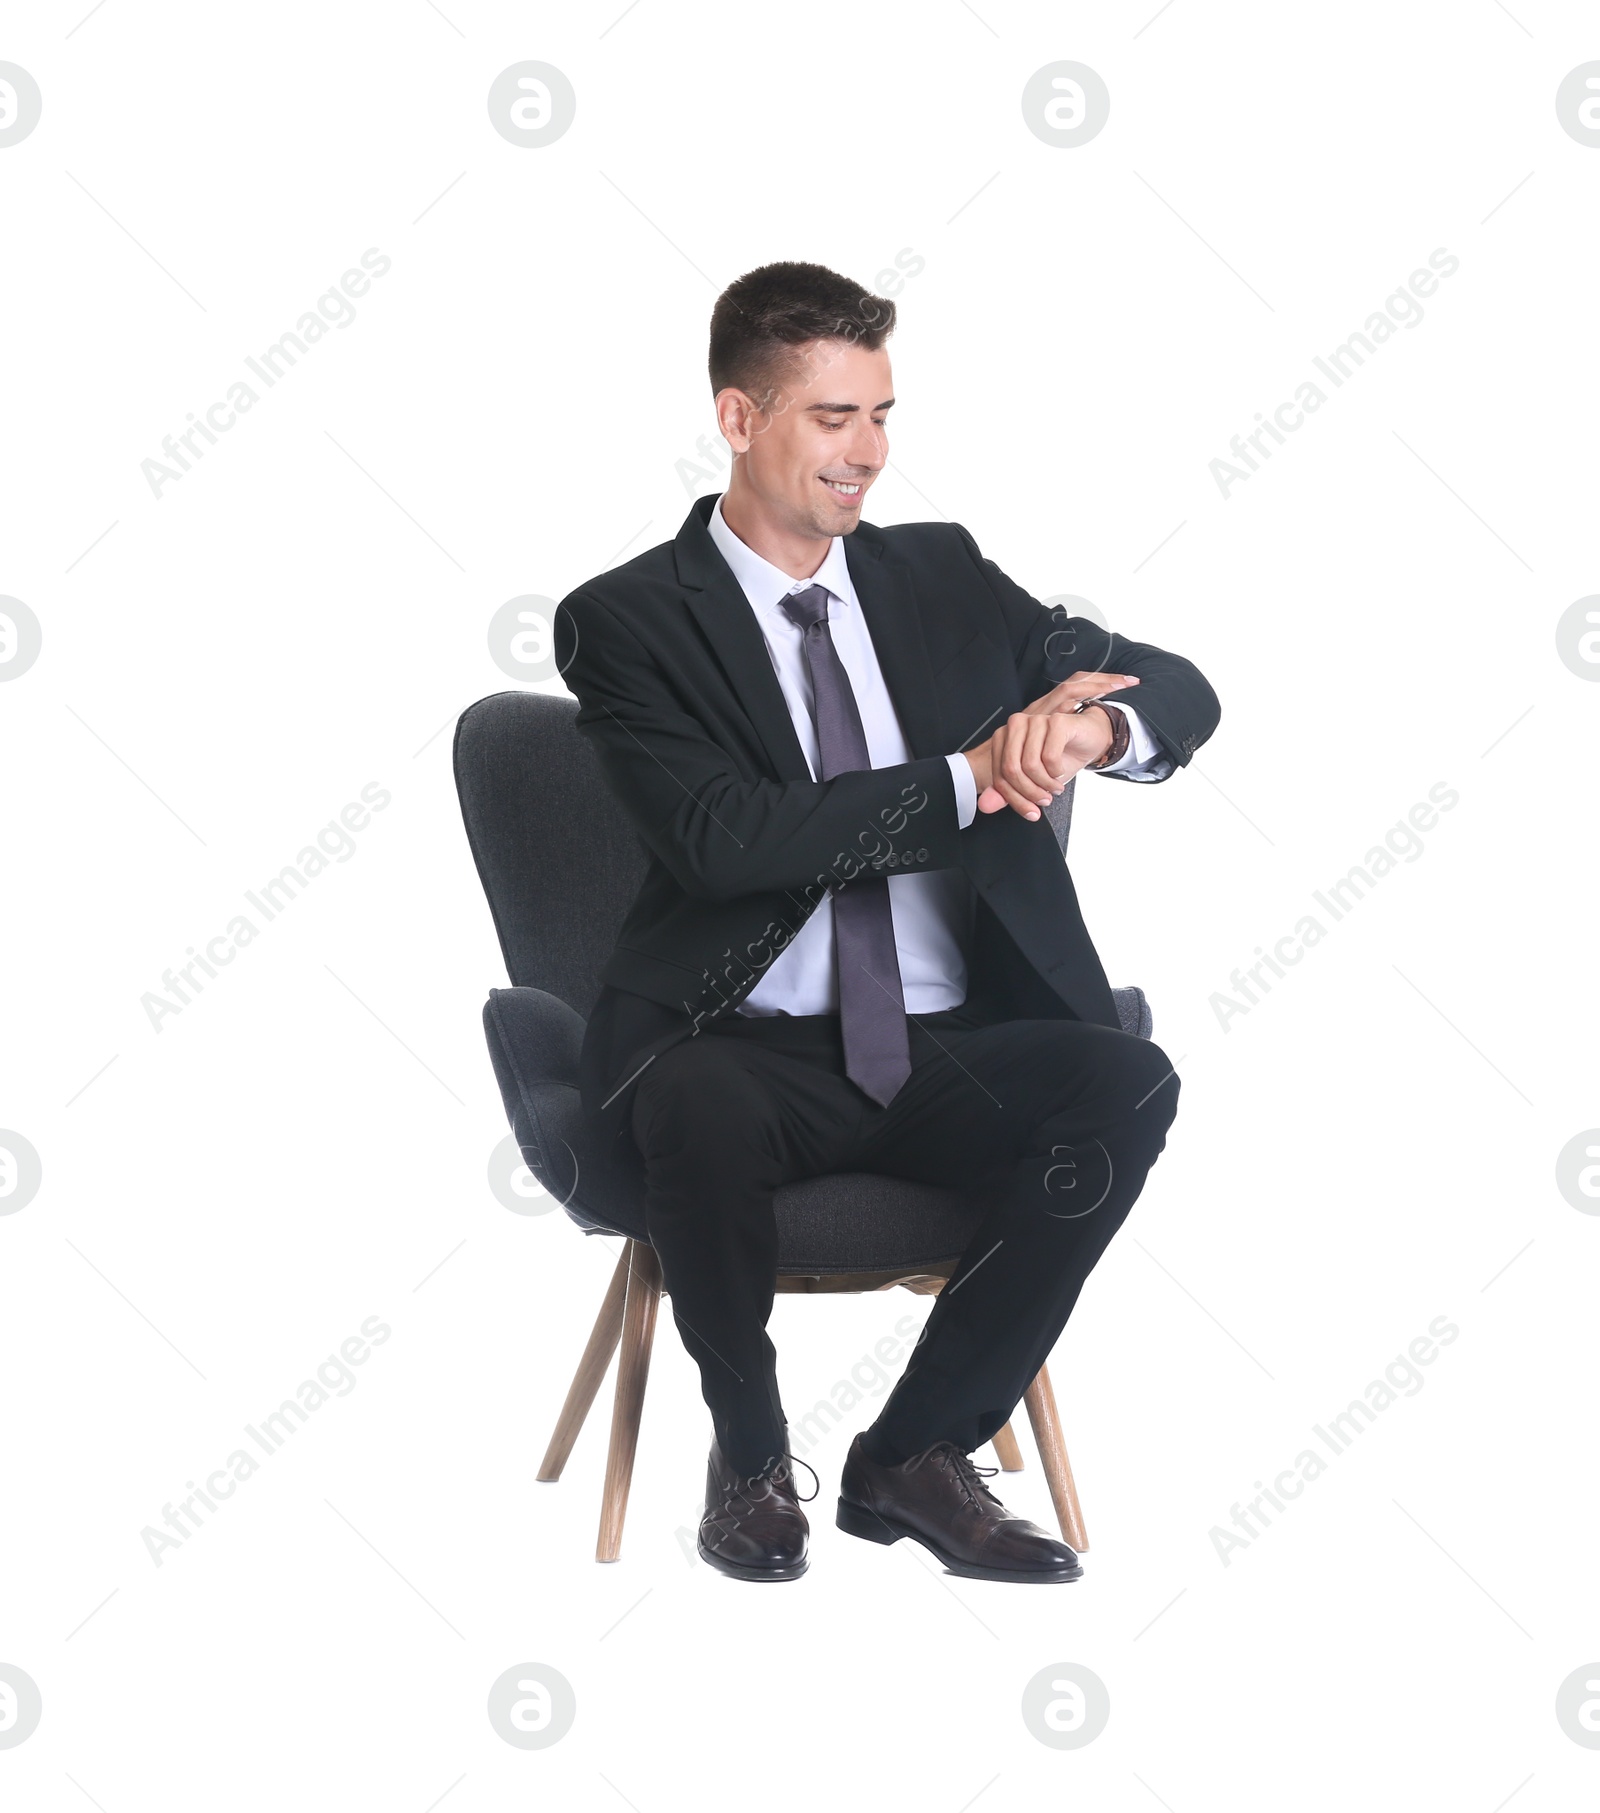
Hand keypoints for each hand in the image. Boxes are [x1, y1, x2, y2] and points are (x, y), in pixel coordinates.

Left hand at [964, 703, 1117, 819]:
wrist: (1091, 737)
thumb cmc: (1060, 755)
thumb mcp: (1031, 780)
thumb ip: (1007, 792)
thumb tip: (984, 806)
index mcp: (1003, 737)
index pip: (999, 775)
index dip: (1014, 799)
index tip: (1030, 811)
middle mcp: (1015, 725)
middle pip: (1011, 770)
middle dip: (1030, 792)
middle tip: (1045, 799)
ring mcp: (1035, 720)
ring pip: (1030, 765)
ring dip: (1046, 783)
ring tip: (1055, 786)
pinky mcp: (1055, 721)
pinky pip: (1049, 757)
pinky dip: (1057, 771)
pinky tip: (1061, 770)